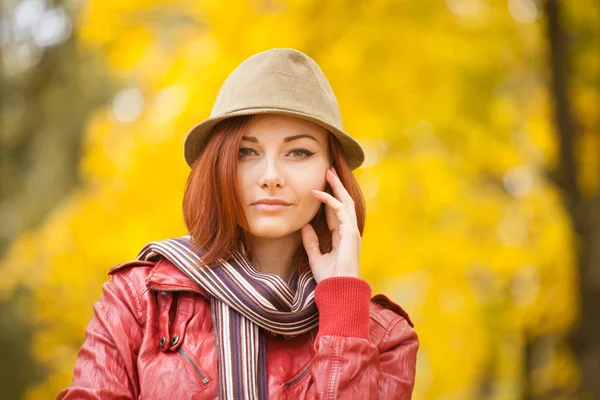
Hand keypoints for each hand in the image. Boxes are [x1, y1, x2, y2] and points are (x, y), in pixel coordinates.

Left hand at [301, 166, 360, 283]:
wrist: (339, 289)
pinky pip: (340, 211)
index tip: (319, 187)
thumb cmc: (329, 278)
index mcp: (342, 236)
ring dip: (336, 186)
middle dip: (337, 186)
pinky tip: (318, 194)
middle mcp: (349, 231)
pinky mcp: (350, 232)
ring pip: (345, 202)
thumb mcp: (315, 257)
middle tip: (328, 170)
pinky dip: (330, 200)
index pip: (336, 212)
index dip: (329, 198)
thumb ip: (310, 242)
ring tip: (328, 172)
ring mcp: (351, 231)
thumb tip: (303, 226)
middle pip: (344, 202)